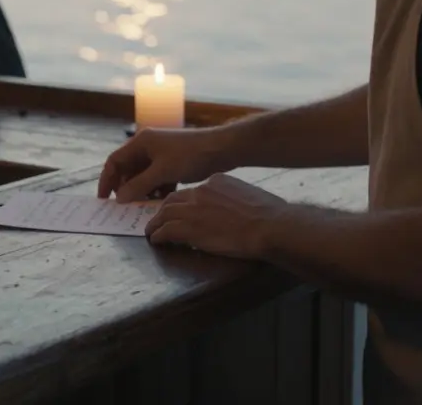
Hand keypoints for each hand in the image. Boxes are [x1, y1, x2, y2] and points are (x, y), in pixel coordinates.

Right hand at [99, 125, 237, 202]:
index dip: (106, 180)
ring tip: (143, 205)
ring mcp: (161, 154)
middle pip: (128, 169)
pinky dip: (155, 188)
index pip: (114, 161)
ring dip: (141, 190)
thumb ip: (139, 185)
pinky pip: (157, 177)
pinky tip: (160, 200)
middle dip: (125, 187)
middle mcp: (148, 146)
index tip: (104, 199)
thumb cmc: (190, 156)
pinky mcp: (172, 162)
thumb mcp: (162, 172)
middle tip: (125, 206)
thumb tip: (119, 199)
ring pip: (143, 175)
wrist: (221, 149)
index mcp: (141, 142)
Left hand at [144, 173, 288, 259]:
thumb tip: (234, 210)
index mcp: (216, 181)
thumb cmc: (269, 214)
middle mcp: (201, 191)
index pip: (193, 191)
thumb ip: (234, 199)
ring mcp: (193, 209)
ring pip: (165, 213)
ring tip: (152, 231)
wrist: (269, 225)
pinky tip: (156, 240)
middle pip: (174, 199)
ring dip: (156, 223)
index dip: (185, 202)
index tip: (183, 210)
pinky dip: (158, 235)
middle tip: (160, 219)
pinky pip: (166, 230)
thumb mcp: (249, 196)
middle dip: (165, 209)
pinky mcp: (188, 227)